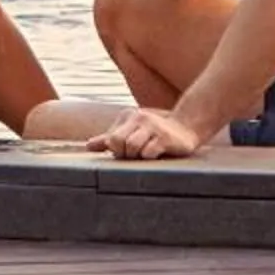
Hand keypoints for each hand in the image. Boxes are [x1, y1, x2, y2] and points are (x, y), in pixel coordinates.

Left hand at [88, 106, 203, 160]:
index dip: (116, 151)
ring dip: (137, 157)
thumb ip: (109, 139)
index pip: (110, 139)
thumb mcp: (131, 132)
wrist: (186, 127)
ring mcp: (153, 126)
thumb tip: (88, 146)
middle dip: (124, 154)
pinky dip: (150, 157)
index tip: (126, 154)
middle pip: (117, 142)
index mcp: (128, 117)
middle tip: (136, 157)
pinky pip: (149, 152)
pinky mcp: (165, 137)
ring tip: (146, 155)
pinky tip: (157, 154)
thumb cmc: (155, 134)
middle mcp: (139, 118)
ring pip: (131, 147)